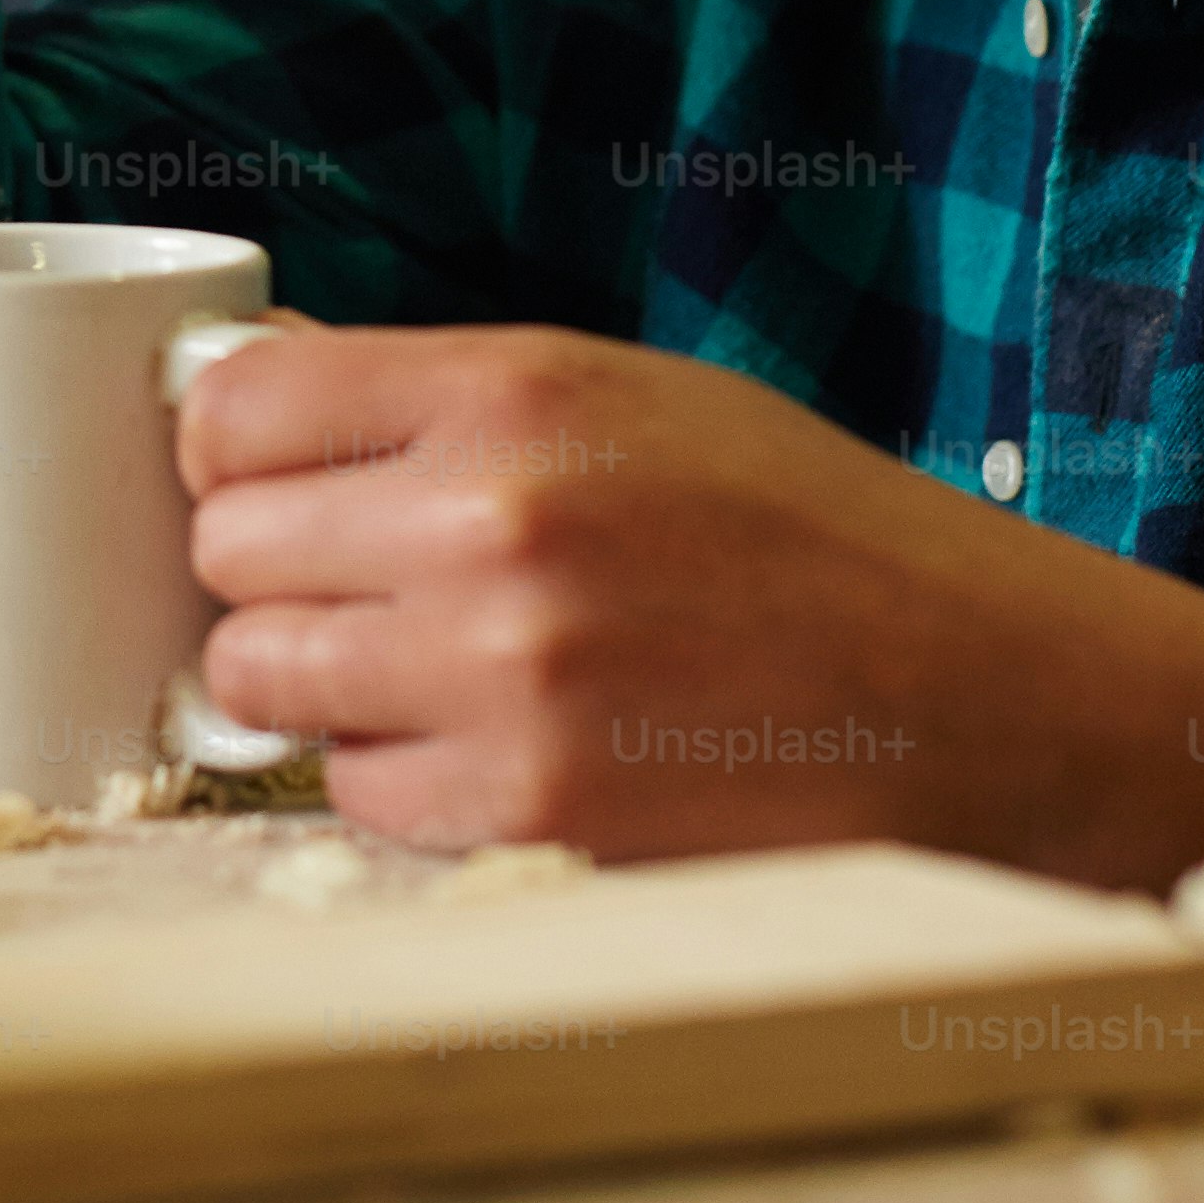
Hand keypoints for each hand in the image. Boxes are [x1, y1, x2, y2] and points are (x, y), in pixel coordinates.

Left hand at [176, 323, 1203, 868]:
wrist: (978, 691)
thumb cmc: (806, 533)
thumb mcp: (628, 397)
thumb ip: (437, 400)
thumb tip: (238, 402)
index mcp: (513, 392)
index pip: (231, 410)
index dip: (237, 454)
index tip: (277, 482)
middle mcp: (489, 522)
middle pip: (224, 552)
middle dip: (278, 575)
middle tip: (374, 588)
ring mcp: (501, 676)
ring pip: (260, 684)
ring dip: (323, 685)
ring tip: (439, 670)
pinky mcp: (526, 810)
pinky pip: (355, 795)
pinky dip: (402, 782)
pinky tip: (504, 748)